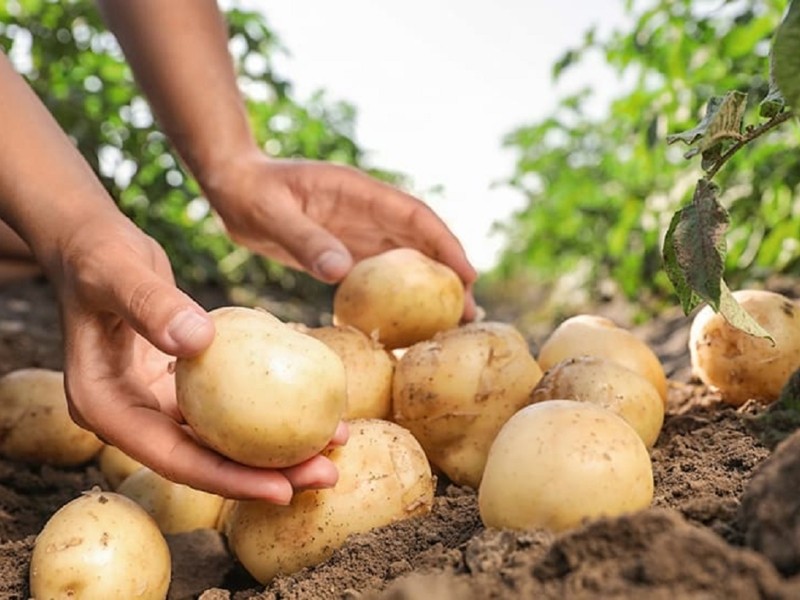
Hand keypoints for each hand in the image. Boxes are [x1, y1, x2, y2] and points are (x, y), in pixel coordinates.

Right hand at [48, 211, 346, 502]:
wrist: (91, 242)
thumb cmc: (96, 254)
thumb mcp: (117, 273)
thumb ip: (150, 305)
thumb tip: (197, 340)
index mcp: (104, 407)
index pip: (171, 458)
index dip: (228, 480)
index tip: (282, 488)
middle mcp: (131, 414)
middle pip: (203, 458)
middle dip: (265, 474)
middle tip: (327, 473)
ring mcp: (155, 401)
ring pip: (220, 435)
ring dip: (273, 444)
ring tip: (333, 442)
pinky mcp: (179, 382)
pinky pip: (227, 403)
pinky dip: (264, 405)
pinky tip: (308, 400)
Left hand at [202, 153, 478, 319]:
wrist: (232, 187)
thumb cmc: (248, 191)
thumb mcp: (272, 214)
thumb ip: (305, 239)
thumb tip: (341, 272)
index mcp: (358, 192)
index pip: (415, 217)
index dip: (445, 244)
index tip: (468, 275)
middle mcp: (366, 210)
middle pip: (420, 241)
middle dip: (448, 273)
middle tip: (469, 313)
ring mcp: (357, 230)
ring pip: (405, 260)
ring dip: (428, 288)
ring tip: (449, 323)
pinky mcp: (343, 249)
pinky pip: (378, 274)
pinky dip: (397, 295)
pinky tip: (405, 321)